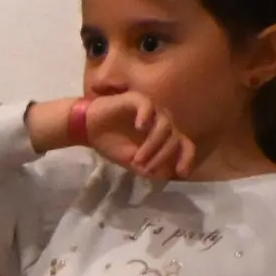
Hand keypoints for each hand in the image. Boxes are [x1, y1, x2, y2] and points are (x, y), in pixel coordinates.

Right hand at [73, 91, 195, 180]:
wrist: (89, 129)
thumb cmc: (111, 143)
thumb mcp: (130, 161)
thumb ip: (146, 167)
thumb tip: (162, 176)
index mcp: (164, 136)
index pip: (184, 145)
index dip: (186, 158)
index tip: (180, 173)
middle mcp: (163, 122)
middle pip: (175, 138)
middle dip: (162, 156)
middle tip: (145, 168)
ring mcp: (152, 110)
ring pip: (165, 125)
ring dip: (153, 144)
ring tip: (136, 158)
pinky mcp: (137, 100)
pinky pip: (149, 107)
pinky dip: (146, 117)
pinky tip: (139, 127)